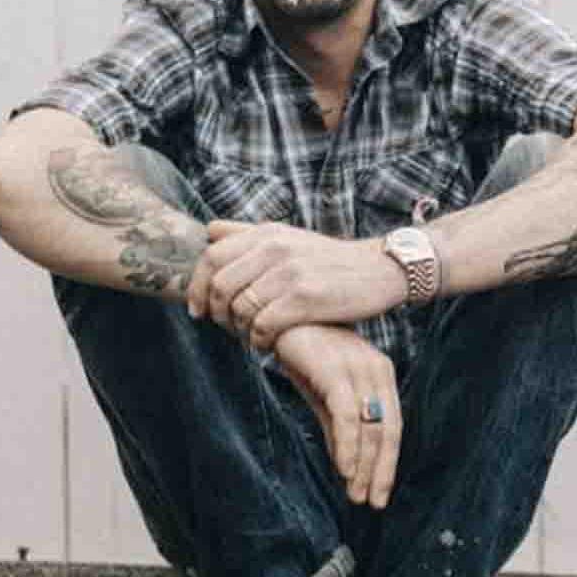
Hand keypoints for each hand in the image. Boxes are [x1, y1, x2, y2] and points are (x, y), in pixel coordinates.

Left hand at [187, 220, 407, 350]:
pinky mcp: (307, 298)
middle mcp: (275, 248)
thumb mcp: (289, 236)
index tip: (197, 310)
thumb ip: (248, 233)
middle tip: (225, 328)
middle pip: (220, 285)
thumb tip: (209, 232)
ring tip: (250, 336)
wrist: (380, 269)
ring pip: (240, 308)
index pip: (212, 256)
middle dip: (215, 313)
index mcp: (267, 233)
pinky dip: (258, 341)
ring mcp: (290, 272)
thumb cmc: (330, 260)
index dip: (196, 286)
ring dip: (239, 330)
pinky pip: (264, 325)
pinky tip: (267, 344)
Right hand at [273, 325, 401, 508]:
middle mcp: (376, 369)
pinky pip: (347, 414)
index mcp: (380, 374)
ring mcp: (357, 368)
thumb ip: (337, 427)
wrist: (276, 317)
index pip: (392, 427)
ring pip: (370, 426)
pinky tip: (344, 469)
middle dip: (380, 471)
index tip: (379, 494)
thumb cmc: (302, 353)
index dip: (387, 464)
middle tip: (371, 502)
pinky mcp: (335, 369)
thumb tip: (346, 466)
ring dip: (364, 465)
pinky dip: (348, 444)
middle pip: (388, 430)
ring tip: (356, 494)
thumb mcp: (323, 395)